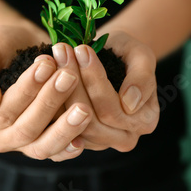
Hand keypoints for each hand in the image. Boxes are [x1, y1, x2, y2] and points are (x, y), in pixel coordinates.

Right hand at [0, 25, 91, 161]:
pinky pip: (56, 152)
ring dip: (64, 128)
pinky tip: (85, 135)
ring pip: (42, 146)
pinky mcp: (42, 143)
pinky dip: (70, 146)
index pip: (2, 111)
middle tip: (70, 76)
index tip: (46, 64)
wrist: (20, 48)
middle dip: (49, 102)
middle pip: (25, 129)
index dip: (26, 90)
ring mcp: (20, 145)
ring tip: (84, 108)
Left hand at [51, 31, 158, 151]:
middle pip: (91, 120)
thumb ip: (142, 78)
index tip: (82, 49)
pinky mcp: (80, 139)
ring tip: (54, 57)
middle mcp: (126, 138)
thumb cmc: (129, 54)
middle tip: (62, 50)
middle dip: (74, 81)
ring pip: (73, 124)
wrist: (114, 57)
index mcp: (146, 121)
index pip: (113, 109)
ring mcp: (101, 141)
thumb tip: (130, 103)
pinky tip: (45, 73)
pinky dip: (52, 100)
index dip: (95, 79)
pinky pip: (61, 126)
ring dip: (59, 88)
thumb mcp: (142, 56)